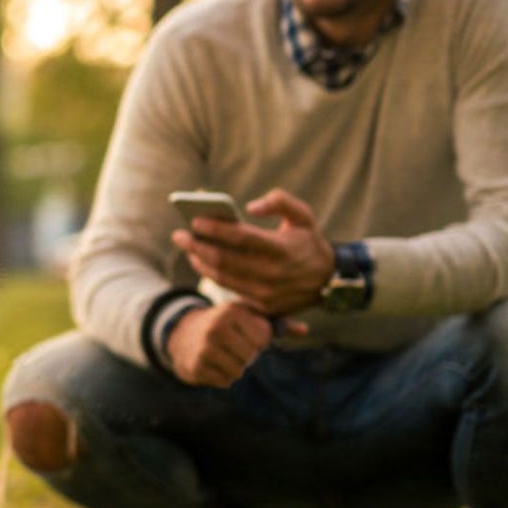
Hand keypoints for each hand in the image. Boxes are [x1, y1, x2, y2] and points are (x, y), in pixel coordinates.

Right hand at [165, 301, 305, 387]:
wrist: (180, 335)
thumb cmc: (224, 324)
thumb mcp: (246, 316)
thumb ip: (276, 323)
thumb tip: (305, 331)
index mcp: (231, 311)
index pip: (263, 338)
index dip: (258, 340)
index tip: (244, 334)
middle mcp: (216, 328)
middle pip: (251, 356)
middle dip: (246, 355)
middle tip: (233, 347)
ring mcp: (204, 349)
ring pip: (238, 371)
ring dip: (235, 367)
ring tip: (223, 356)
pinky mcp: (196, 367)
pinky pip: (225, 382)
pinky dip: (223, 377)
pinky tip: (213, 365)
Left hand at [170, 189, 334, 316]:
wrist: (328, 281)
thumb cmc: (309, 242)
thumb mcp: (303, 216)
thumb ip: (280, 201)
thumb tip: (250, 207)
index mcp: (282, 249)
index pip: (240, 237)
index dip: (214, 229)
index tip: (195, 220)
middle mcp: (272, 274)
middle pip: (223, 259)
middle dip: (196, 246)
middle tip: (179, 235)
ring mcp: (265, 293)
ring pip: (221, 277)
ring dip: (200, 261)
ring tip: (188, 247)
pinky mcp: (261, 306)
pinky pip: (229, 290)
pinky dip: (212, 275)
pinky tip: (202, 262)